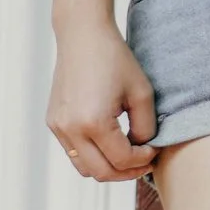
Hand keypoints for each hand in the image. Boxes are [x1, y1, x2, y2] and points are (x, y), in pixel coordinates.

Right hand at [46, 15, 157, 183]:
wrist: (83, 36)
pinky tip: (110, 143)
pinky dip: (93, 155)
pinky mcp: (54, 123)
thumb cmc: (115, 58)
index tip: (155, 150)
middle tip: (145, 163)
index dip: (143, 160)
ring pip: (84, 168)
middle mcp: (70, 130)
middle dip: (126, 172)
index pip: (122, 159)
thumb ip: (145, 127)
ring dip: (108, 168)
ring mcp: (58, 128)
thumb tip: (143, 148)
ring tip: (128, 157)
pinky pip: (74, 152)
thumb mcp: (141, 92)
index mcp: (93, 122)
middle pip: (101, 173)